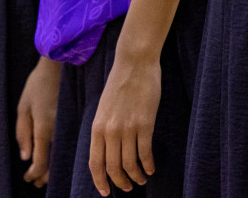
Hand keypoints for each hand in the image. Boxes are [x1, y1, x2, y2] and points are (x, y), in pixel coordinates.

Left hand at [16, 56, 60, 187]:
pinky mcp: (74, 121)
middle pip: (54, 164)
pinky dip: (62, 156)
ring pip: (63, 157)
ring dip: (54, 169)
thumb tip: (26, 157)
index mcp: (44, 128)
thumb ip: (23, 133)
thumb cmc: (38, 85)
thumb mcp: (23, 107)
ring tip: (45, 176)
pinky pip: (68, 145)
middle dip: (44, 176)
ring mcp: (69, 126)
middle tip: (36, 182)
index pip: (40, 162)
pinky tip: (57, 158)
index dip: (34, 174)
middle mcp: (59, 131)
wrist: (60, 66)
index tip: (28, 178)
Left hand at [88, 53, 160, 195]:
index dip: (100, 181)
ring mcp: (127, 128)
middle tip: (128, 187)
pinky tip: (151, 168)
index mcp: (97, 127)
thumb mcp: (104, 108)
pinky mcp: (145, 124)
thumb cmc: (120, 84)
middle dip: (121, 182)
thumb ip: (104, 130)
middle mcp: (110, 131)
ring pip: (130, 164)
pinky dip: (148, 165)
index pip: (95, 163)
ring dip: (136, 176)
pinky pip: (145, 153)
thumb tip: (108, 153)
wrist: (135, 63)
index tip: (106, 192)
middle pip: (113, 168)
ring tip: (142, 179)